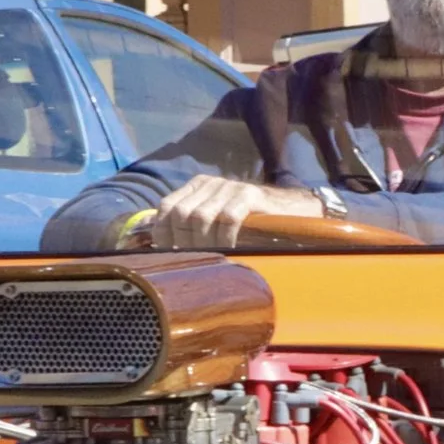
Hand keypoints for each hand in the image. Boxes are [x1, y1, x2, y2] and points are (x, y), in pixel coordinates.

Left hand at [147, 176, 323, 248]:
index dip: (164, 232)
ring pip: (201, 217)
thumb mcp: (214, 220)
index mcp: (197, 186)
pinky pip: (228, 219)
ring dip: (202, 243)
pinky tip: (229, 250)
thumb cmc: (248, 223)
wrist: (289, 212)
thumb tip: (154, 240)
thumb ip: (187, 225)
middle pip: (182, 213)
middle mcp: (211, 183)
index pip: (167, 206)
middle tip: (192, 260)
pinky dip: (224, 239)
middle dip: (183, 241)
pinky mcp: (249, 195)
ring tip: (210, 257)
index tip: (168, 254)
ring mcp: (230, 187)